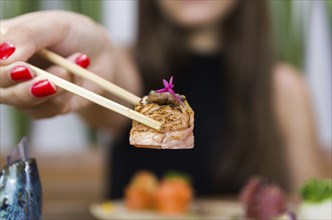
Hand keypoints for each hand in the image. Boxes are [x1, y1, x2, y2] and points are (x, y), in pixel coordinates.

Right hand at [0, 11, 114, 117]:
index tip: (22, 68)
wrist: (101, 56)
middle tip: (41, 75)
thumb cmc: (76, 34)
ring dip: (50, 87)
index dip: (1, 69)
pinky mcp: (43, 106)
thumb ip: (28, 35)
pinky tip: (74, 78)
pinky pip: (46, 109)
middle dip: (22, 83)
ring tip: (67, 70)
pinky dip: (64, 96)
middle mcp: (7, 69)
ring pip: (21, 101)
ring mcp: (23, 90)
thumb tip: (3, 54)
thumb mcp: (55, 25)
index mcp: (3, 43)